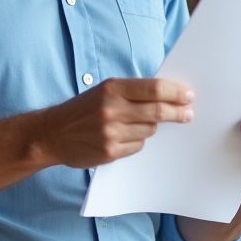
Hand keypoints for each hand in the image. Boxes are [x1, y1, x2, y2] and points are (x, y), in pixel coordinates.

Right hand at [37, 78, 193, 168]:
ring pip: (149, 130)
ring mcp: (111, 132)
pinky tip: (123, 137)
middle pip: (157, 111)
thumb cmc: (82, 110)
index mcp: (112, 88)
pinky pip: (137, 146)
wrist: (53, 133)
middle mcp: (112, 109)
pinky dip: (136, 141)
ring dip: (150, 127)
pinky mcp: (109, 151)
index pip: (154, 88)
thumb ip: (132, 91)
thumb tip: (166, 94)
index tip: (188, 96)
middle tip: (188, 114)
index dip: (175, 92)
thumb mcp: (104, 91)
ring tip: (136, 124)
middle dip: (177, 113)